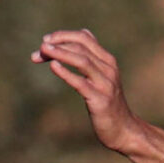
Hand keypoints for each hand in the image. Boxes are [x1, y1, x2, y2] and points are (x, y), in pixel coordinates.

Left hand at [33, 28, 149, 155]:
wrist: (123, 130)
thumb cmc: (108, 102)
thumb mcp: (103, 75)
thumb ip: (93, 56)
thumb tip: (84, 32)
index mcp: (108, 61)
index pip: (85, 38)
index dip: (63, 35)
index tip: (46, 40)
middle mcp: (108, 69)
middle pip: (81, 47)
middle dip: (58, 45)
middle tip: (40, 49)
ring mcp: (105, 84)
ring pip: (82, 61)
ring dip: (61, 53)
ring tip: (43, 51)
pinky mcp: (100, 100)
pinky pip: (81, 83)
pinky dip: (66, 73)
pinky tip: (54, 66)